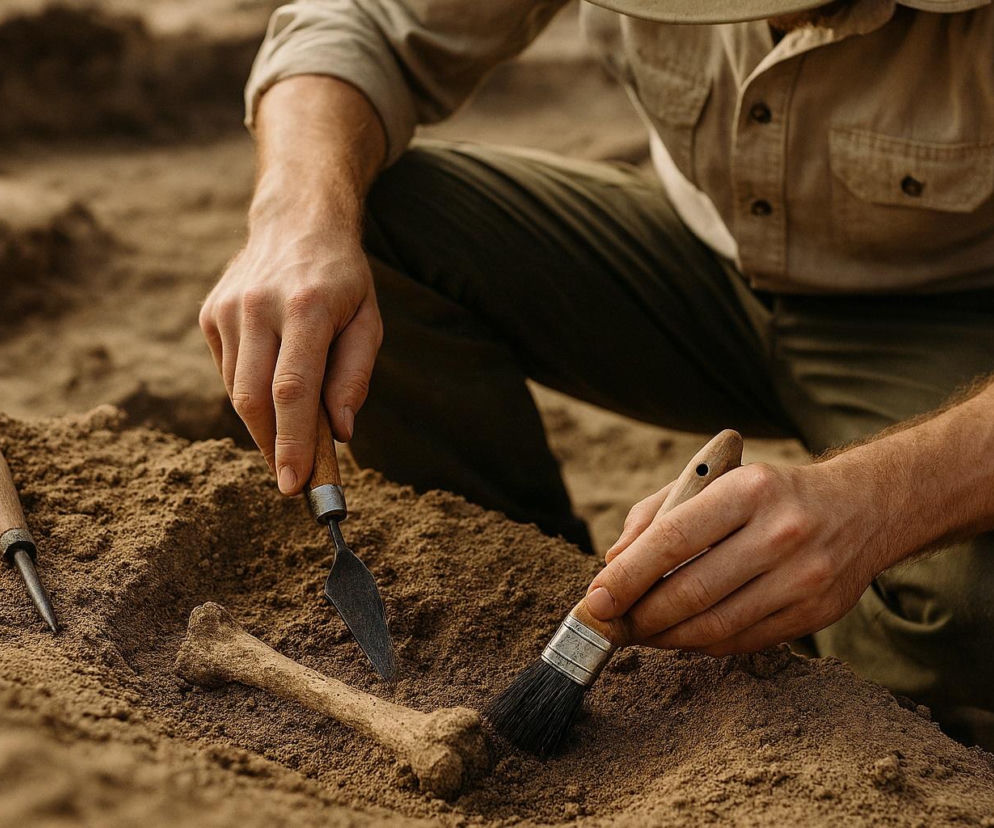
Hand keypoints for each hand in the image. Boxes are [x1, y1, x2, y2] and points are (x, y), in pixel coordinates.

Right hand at [199, 195, 381, 493]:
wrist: (296, 220)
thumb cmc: (342, 279)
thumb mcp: (368, 321)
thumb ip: (355, 377)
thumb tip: (341, 433)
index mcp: (306, 308)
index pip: (293, 391)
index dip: (293, 443)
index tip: (295, 485)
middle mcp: (259, 307)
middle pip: (255, 398)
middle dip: (273, 448)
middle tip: (293, 480)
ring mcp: (228, 309)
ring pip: (238, 391)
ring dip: (264, 424)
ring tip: (291, 436)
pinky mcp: (210, 314)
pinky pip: (229, 373)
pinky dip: (251, 394)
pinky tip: (272, 387)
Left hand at [584, 457, 894, 655]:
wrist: (859, 507)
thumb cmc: (765, 494)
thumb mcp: (712, 481)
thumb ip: (655, 515)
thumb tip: (613, 563)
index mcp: (748, 491)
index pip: (673, 540)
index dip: (627, 576)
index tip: (596, 601)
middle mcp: (781, 533)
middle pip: (691, 591)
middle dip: (640, 616)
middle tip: (611, 624)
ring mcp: (803, 578)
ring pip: (714, 626)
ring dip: (665, 638)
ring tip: (638, 633)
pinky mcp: (815, 614)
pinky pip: (741, 642)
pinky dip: (701, 644)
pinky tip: (680, 635)